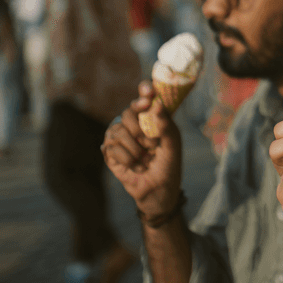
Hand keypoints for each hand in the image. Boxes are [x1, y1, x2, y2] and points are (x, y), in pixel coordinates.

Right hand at [102, 82, 182, 219]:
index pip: (144, 97)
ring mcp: (121, 137)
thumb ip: (166, 125)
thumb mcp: (172, 145)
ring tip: (146, 159)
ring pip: (118, 131)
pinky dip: (128, 160)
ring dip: (135, 149)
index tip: (148, 95)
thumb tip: (156, 104)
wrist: (159, 190)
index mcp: (151, 118)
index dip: (144, 92)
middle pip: (127, 112)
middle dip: (139, 129)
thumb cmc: (169, 165)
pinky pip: (112, 148)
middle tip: (152, 144)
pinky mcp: (110, 153)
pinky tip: (137, 167)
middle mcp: (134, 124)